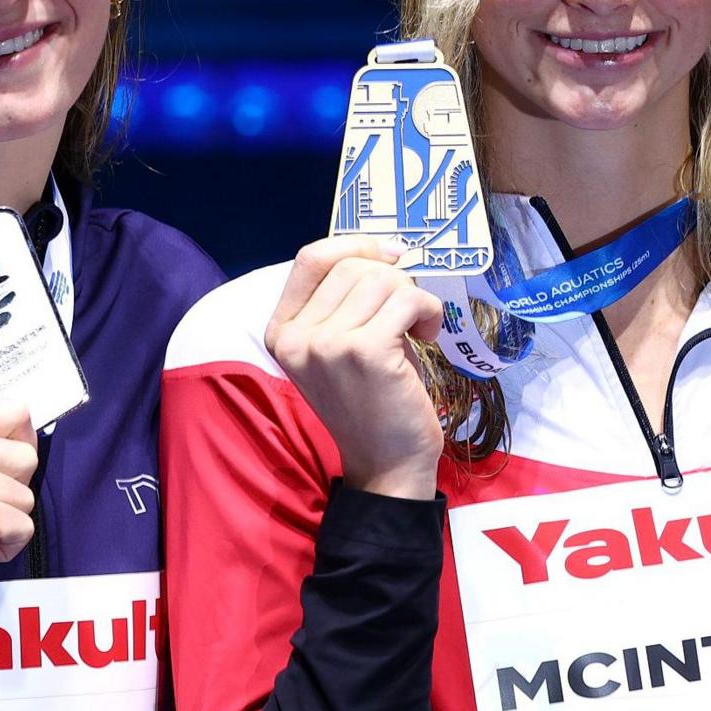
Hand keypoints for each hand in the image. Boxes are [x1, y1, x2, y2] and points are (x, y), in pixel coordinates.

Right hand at [265, 237, 445, 499]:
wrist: (387, 465)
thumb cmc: (373, 402)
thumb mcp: (341, 346)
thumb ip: (344, 301)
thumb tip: (385, 250)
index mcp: (282, 331)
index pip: (311, 258)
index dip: (355, 245)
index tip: (391, 256)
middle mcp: (297, 337)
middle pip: (352, 266)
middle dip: (393, 280)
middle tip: (407, 315)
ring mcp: (327, 344)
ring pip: (382, 279)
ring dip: (413, 297)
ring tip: (417, 329)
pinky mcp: (364, 351)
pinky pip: (407, 299)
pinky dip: (428, 311)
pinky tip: (428, 335)